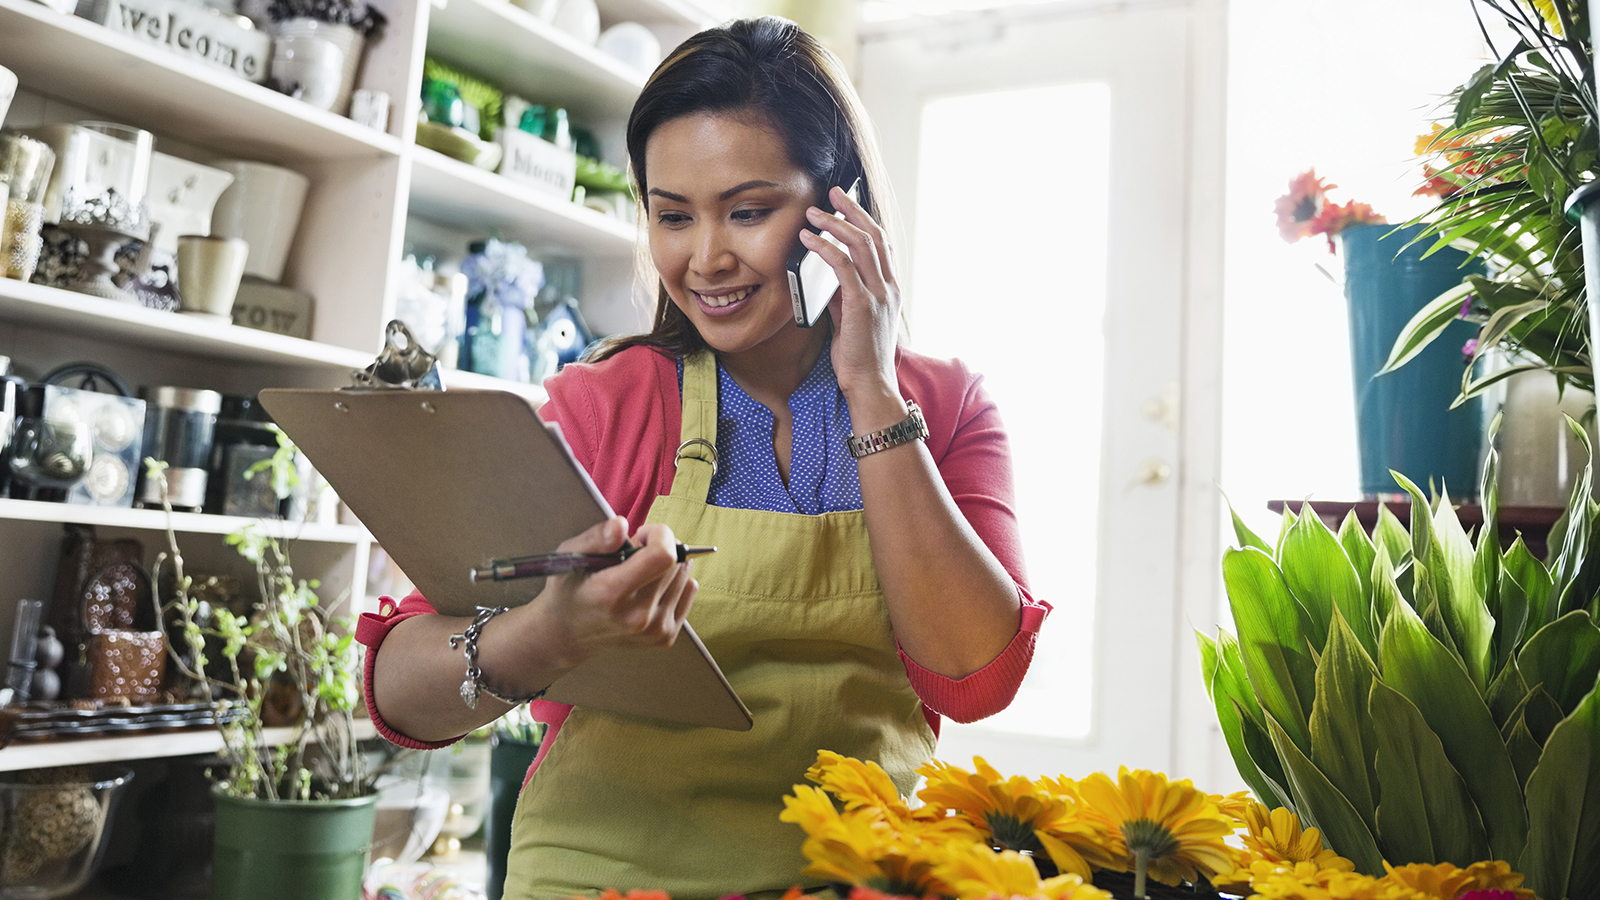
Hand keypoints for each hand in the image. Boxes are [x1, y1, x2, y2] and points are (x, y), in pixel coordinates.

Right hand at [535, 516, 697, 667]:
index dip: (659, 535)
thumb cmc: (570, 590)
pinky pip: (689, 591)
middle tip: (634, 553)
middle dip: (660, 546)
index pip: (662, 556)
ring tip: (639, 572)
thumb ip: (595, 538)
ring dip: (667, 564)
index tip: (641, 535)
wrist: (568, 634)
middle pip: (675, 563)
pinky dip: (674, 582)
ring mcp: (654, 631)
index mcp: (611, 594)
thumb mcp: (570, 556)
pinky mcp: (665, 637)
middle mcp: (636, 617)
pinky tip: (650, 586)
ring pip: (684, 575)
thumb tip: (621, 525)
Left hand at [799, 185, 901, 400]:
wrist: (870, 384)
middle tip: (833, 193)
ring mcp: (878, 295)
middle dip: (852, 210)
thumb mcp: (852, 318)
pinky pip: (842, 265)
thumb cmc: (860, 357)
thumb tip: (826, 276)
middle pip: (874, 235)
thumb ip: (844, 294)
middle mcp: (889, 287)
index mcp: (890, 289)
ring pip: (860, 244)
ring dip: (834, 223)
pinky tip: (808, 239)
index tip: (846, 204)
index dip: (865, 220)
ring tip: (813, 213)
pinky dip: (824, 248)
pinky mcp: (861, 304)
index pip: (882, 244)